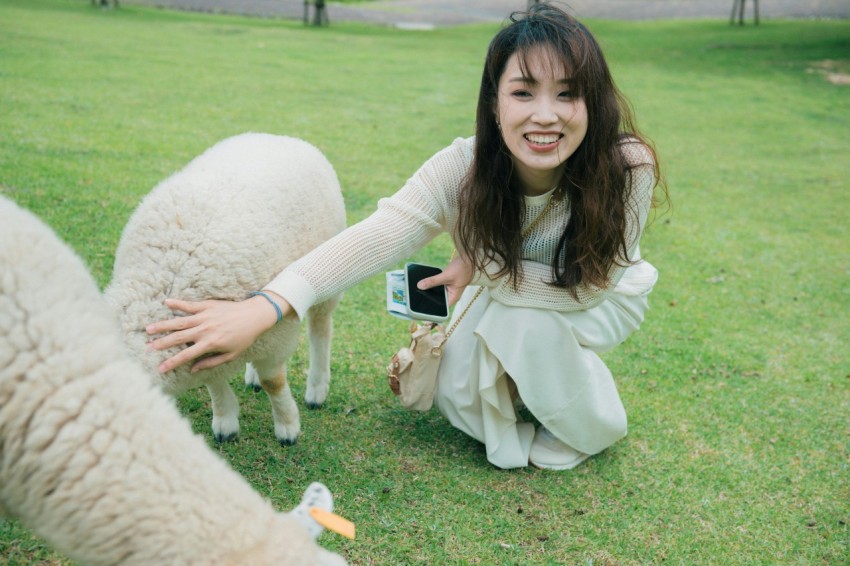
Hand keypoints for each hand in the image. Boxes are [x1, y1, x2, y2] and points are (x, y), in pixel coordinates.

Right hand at [145, 292, 290, 372]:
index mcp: (210, 344)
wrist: (255, 315)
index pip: (186, 355)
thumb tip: (193, 369)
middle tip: (147, 347)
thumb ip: (211, 362)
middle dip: (161, 343)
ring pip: (179, 321)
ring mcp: (205, 316)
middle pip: (178, 338)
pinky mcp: (207, 305)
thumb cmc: (244, 337)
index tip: (159, 368)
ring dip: (163, 325)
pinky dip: (177, 303)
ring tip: (148, 328)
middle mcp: (204, 330)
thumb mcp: (231, 355)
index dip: (171, 363)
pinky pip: (189, 305)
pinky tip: (166, 302)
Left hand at [416, 254, 472, 306]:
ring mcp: (448, 289)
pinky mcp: (445, 283)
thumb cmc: (462, 269)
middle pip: (437, 300)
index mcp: (453, 297)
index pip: (441, 308)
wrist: (467, 258)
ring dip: (429, 289)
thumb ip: (433, 281)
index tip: (421, 305)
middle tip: (417, 295)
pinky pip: (437, 285)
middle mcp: (450, 295)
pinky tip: (424, 281)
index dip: (431, 307)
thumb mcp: (446, 276)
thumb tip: (420, 286)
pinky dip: (432, 283)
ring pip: (436, 292)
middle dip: (428, 297)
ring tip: (419, 288)